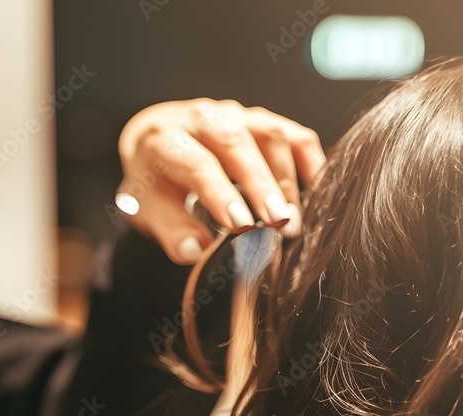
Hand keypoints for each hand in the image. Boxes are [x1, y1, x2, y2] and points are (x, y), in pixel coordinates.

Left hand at [117, 98, 326, 262]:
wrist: (159, 141)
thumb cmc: (158, 182)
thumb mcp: (147, 209)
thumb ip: (170, 231)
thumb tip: (195, 252)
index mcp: (166, 140)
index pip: (197, 163)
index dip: (221, 195)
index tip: (242, 227)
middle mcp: (203, 119)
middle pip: (236, 142)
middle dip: (261, 183)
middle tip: (279, 222)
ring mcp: (238, 115)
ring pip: (270, 134)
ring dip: (286, 179)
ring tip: (293, 221)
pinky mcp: (265, 122)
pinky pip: (296, 136)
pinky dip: (311, 164)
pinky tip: (316, 197)